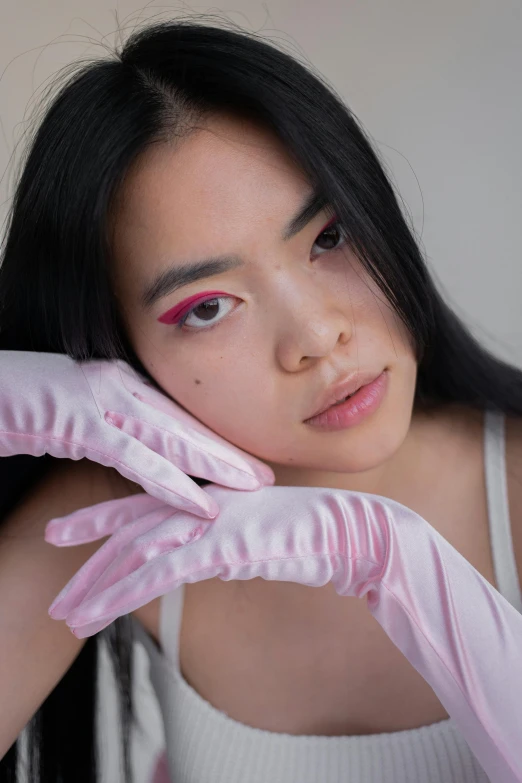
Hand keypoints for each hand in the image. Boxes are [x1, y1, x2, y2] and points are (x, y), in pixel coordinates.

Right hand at [0, 351, 273, 518]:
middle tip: (270, 476)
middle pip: (185, 424)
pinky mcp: (79, 419)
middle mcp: (118, 386)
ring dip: (215, 465)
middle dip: (228, 452)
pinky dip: (170, 482)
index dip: (216, 441)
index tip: (251, 461)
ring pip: (170, 437)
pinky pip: (134, 457)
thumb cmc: (19, 404)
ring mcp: (100, 399)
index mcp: (120, 385)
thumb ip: (107, 430)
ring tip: (254, 487)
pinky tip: (199, 505)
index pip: (177, 417)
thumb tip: (134, 452)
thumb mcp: (72, 418)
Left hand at [47, 483, 521, 782]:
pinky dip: (134, 586)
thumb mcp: (263, 533)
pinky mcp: (229, 542)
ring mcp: (217, 521)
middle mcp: (209, 504)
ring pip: (141, 551)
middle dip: (88, 545)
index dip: (109, 514)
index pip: (152, 502)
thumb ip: (229, 539)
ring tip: (67, 611)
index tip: (75, 527)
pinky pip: (169, 568)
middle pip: (134, 524)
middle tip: (51, 555)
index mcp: (216, 497)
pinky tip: (108, 605)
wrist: (359, 533)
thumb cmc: (318, 534)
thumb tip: (208, 552)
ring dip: (100, 584)